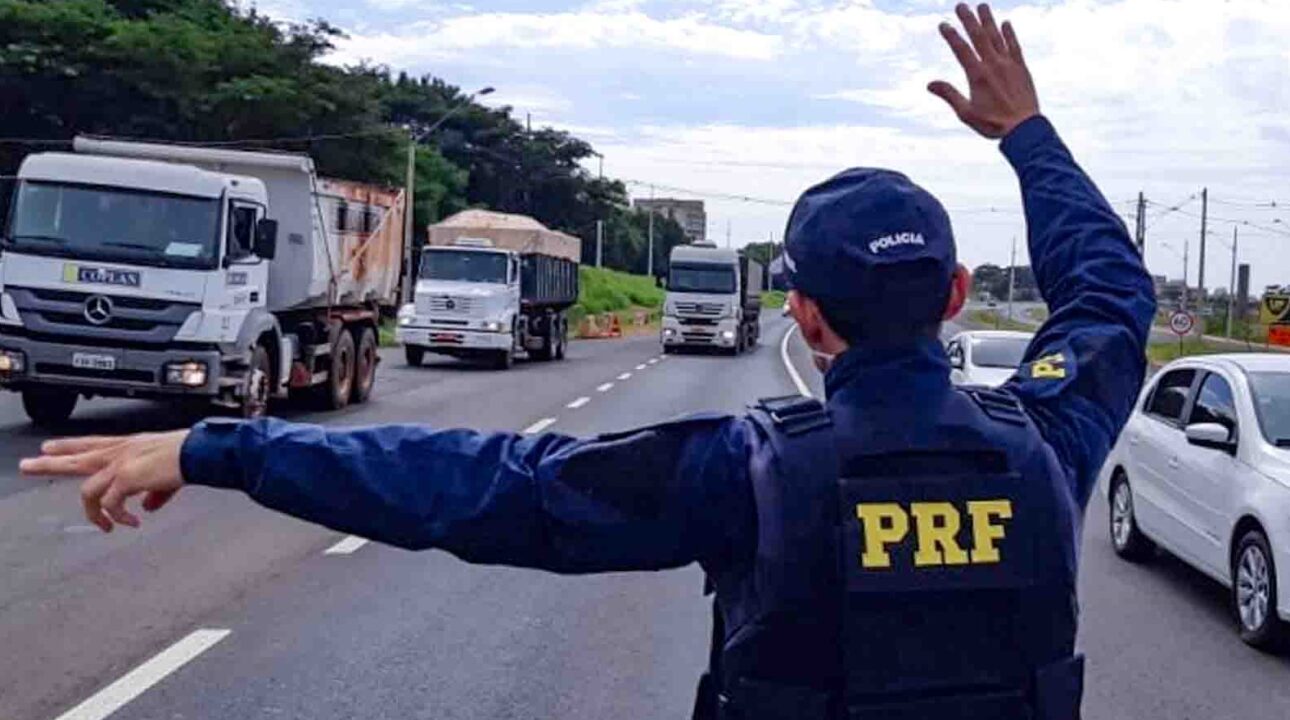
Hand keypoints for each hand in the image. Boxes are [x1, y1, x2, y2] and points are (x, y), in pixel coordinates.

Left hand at [21, 430, 188, 531]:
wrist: (197, 452)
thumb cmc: (188, 457)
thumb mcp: (166, 475)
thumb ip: (153, 492)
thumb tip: (145, 509)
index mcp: (128, 446)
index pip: (91, 443)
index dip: (69, 446)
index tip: (49, 446)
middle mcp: (119, 452)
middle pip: (75, 458)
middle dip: (49, 464)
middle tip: (25, 466)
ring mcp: (119, 464)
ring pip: (87, 490)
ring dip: (94, 513)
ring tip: (104, 527)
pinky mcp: (124, 478)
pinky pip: (110, 504)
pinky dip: (118, 517)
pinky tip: (130, 523)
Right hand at [929, 3, 1038, 138]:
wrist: (1024, 128)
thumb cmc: (993, 124)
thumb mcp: (966, 113)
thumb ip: (949, 95)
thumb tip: (930, 84)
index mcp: (977, 75)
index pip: (961, 50)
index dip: (952, 35)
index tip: (943, 24)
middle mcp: (993, 65)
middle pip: (978, 37)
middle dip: (968, 19)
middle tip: (960, 5)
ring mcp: (1009, 64)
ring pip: (996, 37)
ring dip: (988, 20)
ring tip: (982, 6)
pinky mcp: (1021, 68)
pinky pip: (1014, 46)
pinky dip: (1009, 34)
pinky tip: (1005, 23)